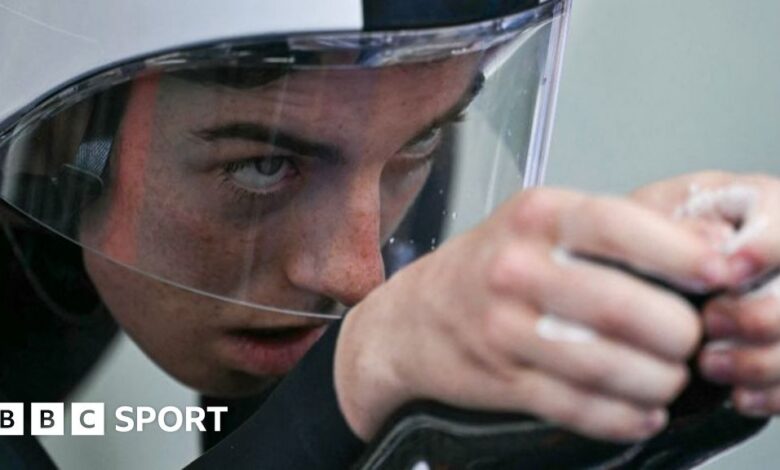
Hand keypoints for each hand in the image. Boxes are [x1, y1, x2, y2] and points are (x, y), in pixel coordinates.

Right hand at [334, 187, 732, 442]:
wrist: (416, 317)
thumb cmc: (488, 264)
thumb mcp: (542, 222)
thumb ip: (616, 229)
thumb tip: (709, 249)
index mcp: (536, 216)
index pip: (621, 226)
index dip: (682, 253)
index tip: (721, 274)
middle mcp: (516, 267)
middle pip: (621, 306)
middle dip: (679, 333)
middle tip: (695, 339)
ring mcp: (504, 327)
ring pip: (605, 364)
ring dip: (657, 380)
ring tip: (670, 378)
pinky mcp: (503, 379)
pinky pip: (577, 407)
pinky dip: (622, 417)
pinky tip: (641, 411)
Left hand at [633, 171, 779, 416]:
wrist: (637, 282)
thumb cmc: (641, 244)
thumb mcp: (643, 220)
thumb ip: (676, 227)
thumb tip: (717, 243)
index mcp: (753, 201)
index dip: (766, 247)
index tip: (731, 271)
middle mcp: (778, 249)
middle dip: (759, 314)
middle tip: (710, 323)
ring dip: (761, 360)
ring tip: (710, 364)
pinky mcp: (779, 343)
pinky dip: (772, 392)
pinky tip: (739, 394)